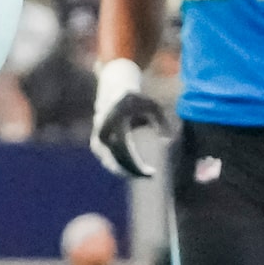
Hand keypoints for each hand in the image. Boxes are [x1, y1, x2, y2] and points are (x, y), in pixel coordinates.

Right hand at [90, 56, 168, 178]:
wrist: (113, 88)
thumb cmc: (137, 99)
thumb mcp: (153, 107)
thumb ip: (161, 122)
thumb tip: (167, 141)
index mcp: (115, 123)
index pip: (124, 152)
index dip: (137, 166)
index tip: (151, 173)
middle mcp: (103, 132)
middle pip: (116, 161)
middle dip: (133, 172)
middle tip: (150, 176)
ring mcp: (97, 139)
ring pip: (110, 163)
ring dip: (126, 171)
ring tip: (143, 174)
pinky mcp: (96, 143)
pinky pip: (108, 160)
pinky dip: (120, 167)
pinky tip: (134, 171)